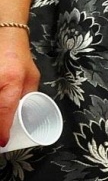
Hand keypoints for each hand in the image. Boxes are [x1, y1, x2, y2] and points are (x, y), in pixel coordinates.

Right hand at [0, 29, 39, 146]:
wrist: (5, 38)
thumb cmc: (19, 59)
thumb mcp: (31, 78)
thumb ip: (27, 96)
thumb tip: (25, 117)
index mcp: (11, 81)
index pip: (4, 110)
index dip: (2, 129)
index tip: (2, 141)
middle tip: (0, 138)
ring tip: (0, 130)